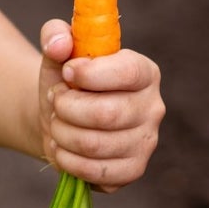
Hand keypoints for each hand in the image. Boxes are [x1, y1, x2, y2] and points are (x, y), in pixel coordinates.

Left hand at [36, 18, 163, 191]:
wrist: (60, 117)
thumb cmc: (66, 80)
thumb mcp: (58, 51)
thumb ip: (55, 35)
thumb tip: (60, 45)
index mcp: (144, 72)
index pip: (127, 72)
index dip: (90, 73)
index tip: (67, 72)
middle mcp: (153, 108)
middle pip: (106, 114)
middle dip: (66, 107)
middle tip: (56, 101)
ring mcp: (146, 143)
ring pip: (94, 145)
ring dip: (62, 133)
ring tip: (57, 122)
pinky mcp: (132, 171)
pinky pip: (94, 172)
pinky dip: (67, 160)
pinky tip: (62, 147)